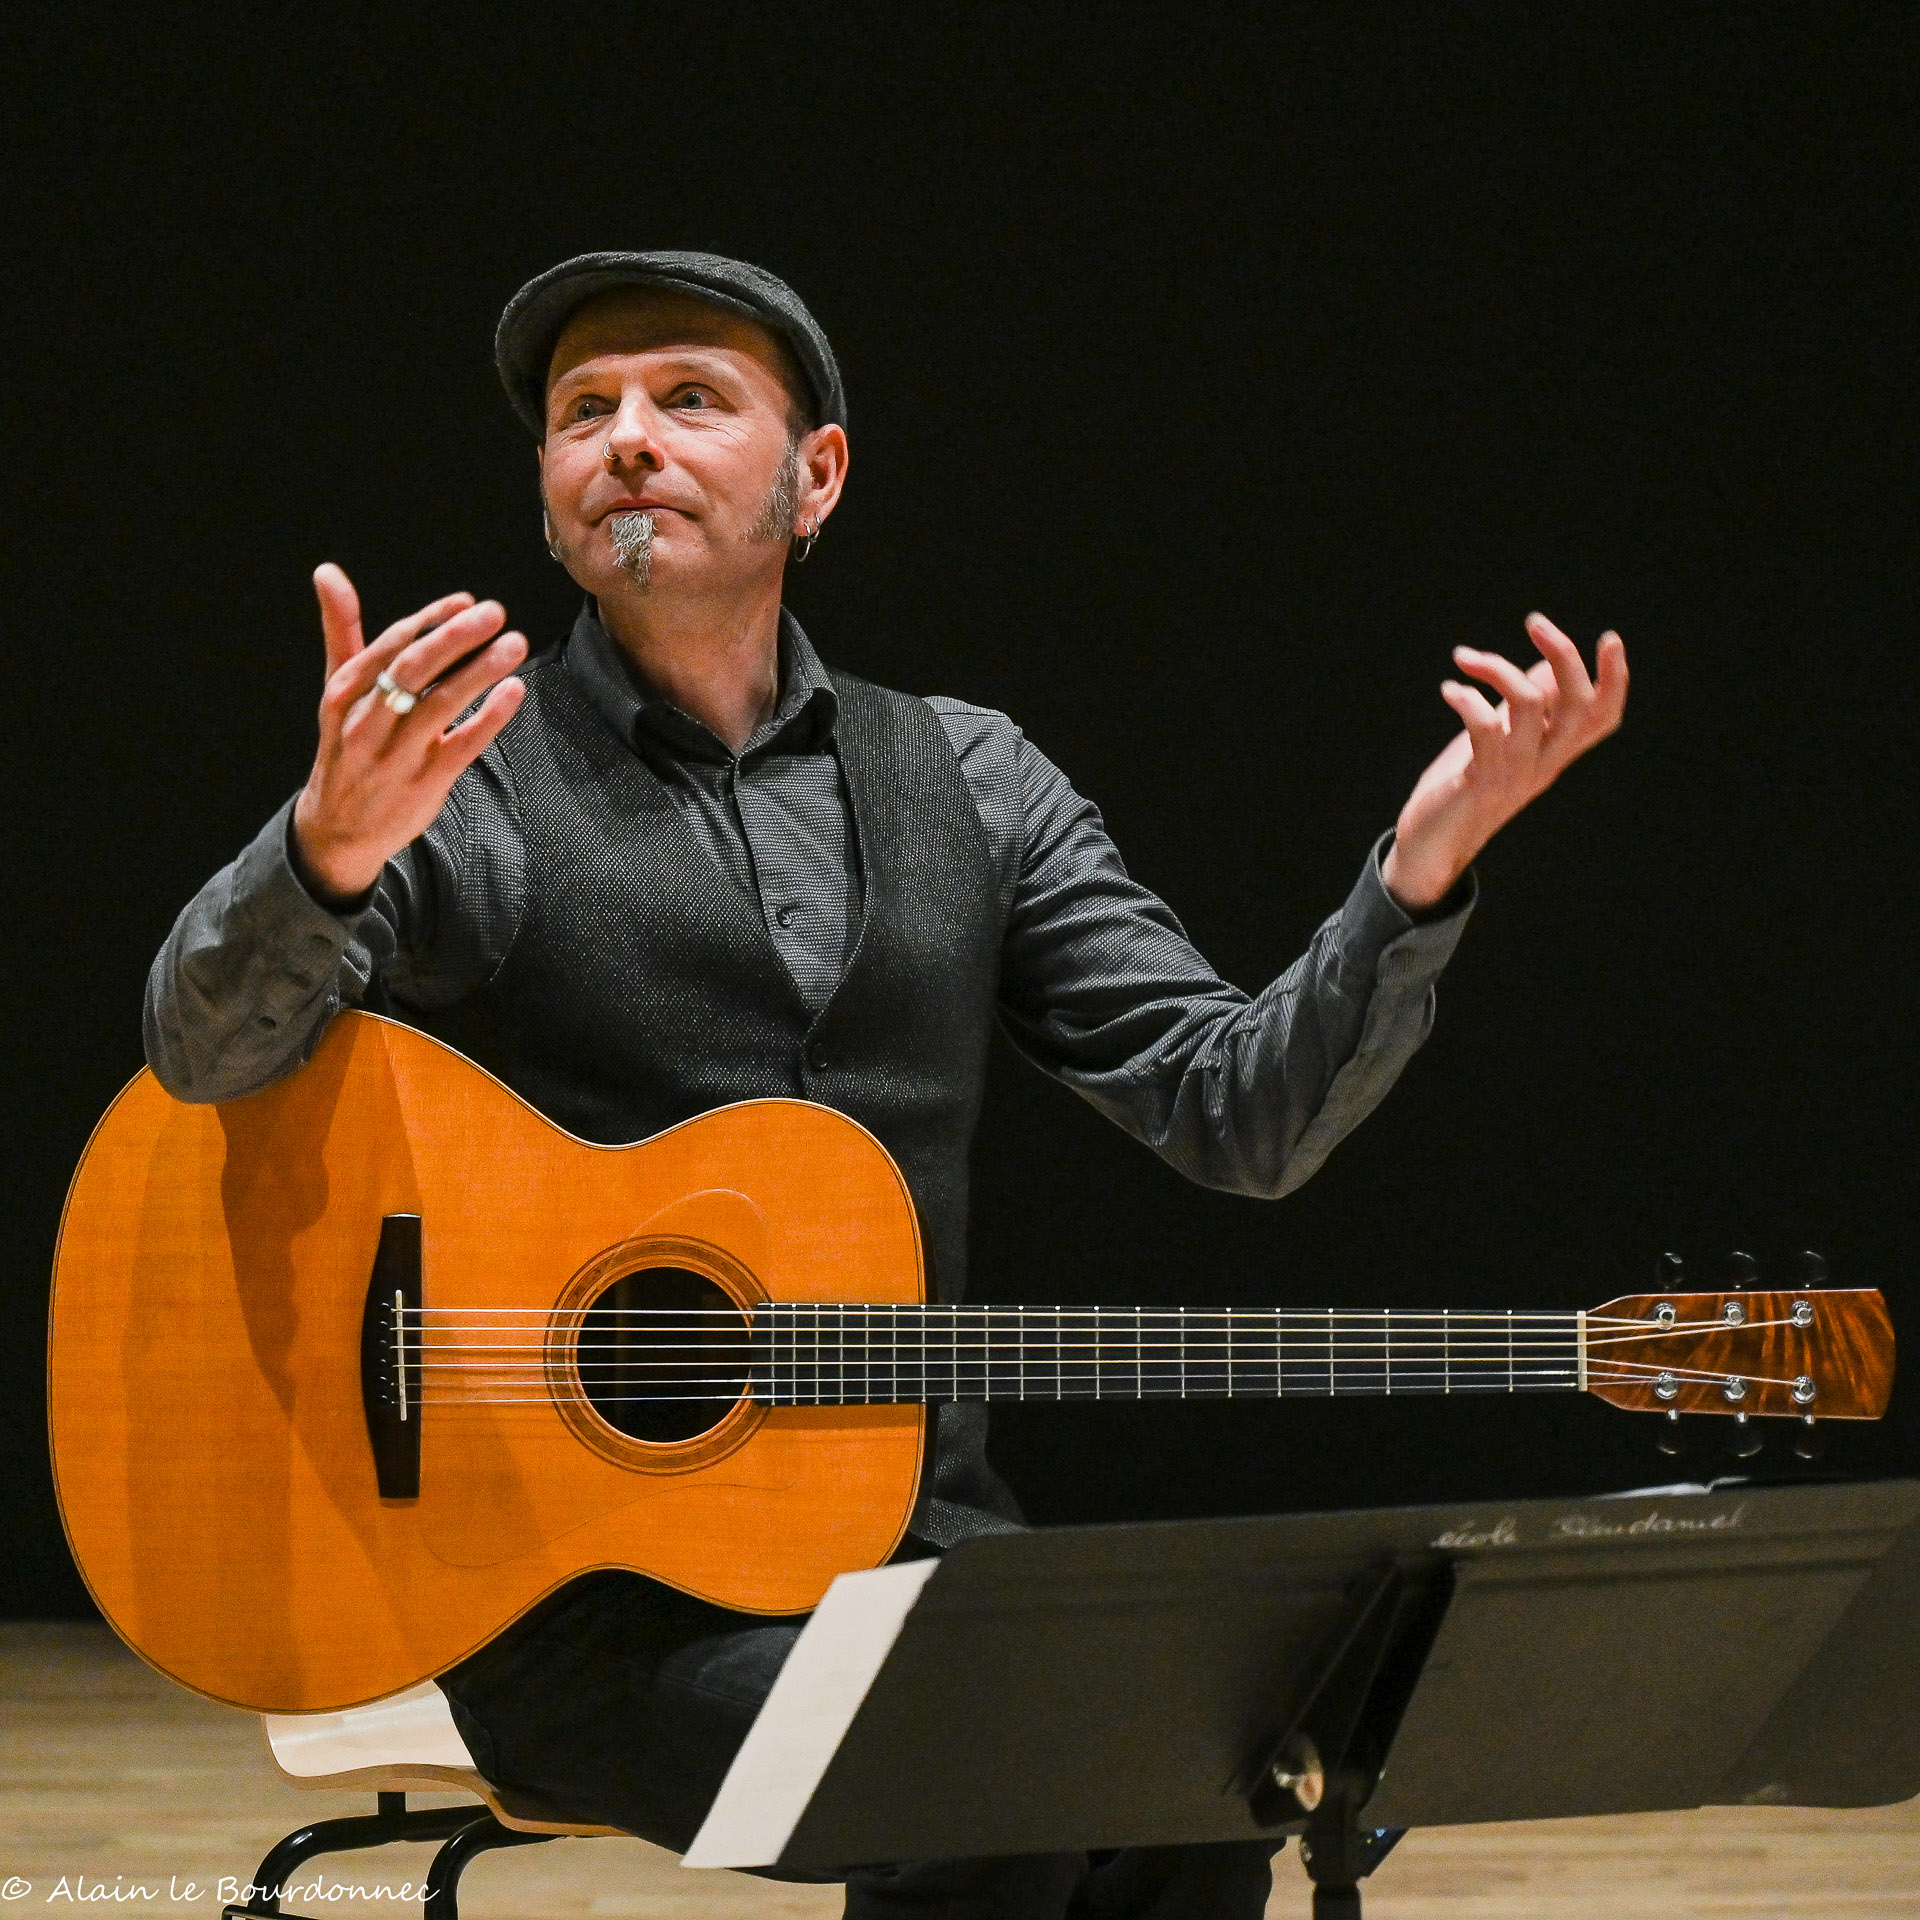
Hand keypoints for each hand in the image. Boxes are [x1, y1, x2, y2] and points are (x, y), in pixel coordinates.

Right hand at [291, 563, 527, 905]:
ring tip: (515, 644)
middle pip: (413, 670)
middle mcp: (368, 720)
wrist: (338, 828)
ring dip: (480, 671)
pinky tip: (514, 691)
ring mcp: (397, 753)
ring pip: (440, 704)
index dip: (429, 620)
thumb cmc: (347, 745)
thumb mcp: (339, 690)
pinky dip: (490, 717)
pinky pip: (463, 745)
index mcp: (346, 692)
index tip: (465, 600)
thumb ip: (342, 630)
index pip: (390, 646)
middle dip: (455, 638)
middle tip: (494, 612)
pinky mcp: (425, 782)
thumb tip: (327, 571)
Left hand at [1381, 612, 1627, 912]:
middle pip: (1579, 704)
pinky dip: (1467, 699)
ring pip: (1532, 705)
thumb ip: (1526, 709)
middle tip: (1535, 622)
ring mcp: (1516, 774)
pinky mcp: (1482, 782)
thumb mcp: (1502, 742)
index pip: (1604, 717)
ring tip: (1464, 657)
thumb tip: (1547, 666)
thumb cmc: (1463, 788)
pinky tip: (1449, 690)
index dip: (1615, 679)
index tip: (1609, 638)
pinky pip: (1485, 728)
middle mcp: (1545, 764)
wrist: (1431, 847)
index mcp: (1555, 754)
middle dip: (1564, 654)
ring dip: (1499, 668)